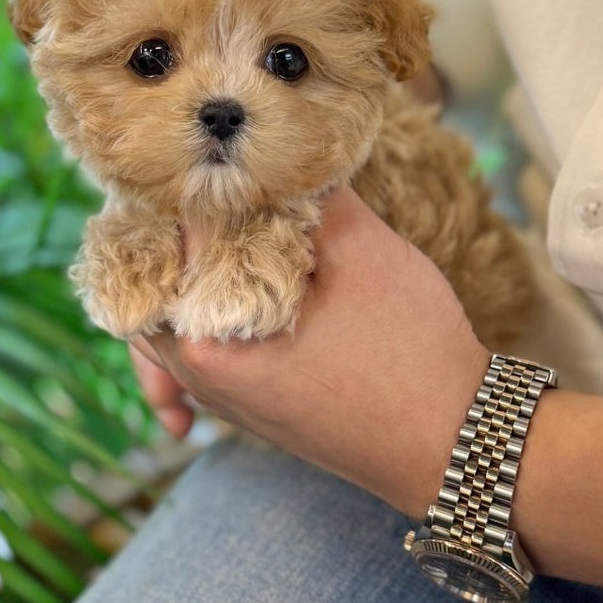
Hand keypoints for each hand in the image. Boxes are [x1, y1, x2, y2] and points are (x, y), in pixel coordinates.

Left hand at [131, 185, 602, 590]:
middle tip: (213, 180)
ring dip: (187, 270)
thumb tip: (277, 154)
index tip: (211, 154)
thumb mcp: (364, 253)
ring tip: (220, 223)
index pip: (153, 245)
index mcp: (201, 341)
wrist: (455, 448)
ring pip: (169, 320)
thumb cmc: (409, 357)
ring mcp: (220, 399)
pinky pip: (198, 356)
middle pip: (147, 285)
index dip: (180, 189)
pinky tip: (225, 296)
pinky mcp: (251, 408)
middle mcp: (195, 378)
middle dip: (175, 228)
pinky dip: (203, 318)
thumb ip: (309, 197)